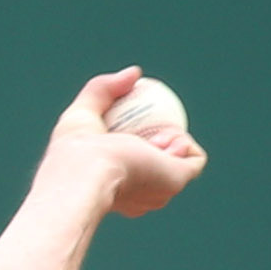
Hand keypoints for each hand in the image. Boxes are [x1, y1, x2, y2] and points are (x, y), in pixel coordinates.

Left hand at [48, 66, 206, 217]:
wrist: (87, 171)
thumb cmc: (76, 150)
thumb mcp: (81, 112)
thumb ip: (103, 90)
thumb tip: (134, 73)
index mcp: (112, 186)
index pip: (133, 165)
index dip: (139, 143)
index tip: (132, 123)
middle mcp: (137, 197)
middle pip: (159, 167)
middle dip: (160, 144)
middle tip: (146, 131)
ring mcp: (157, 193)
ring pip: (180, 164)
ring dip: (174, 142)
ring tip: (152, 139)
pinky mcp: (175, 183)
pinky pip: (194, 159)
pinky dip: (185, 143)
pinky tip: (164, 140)